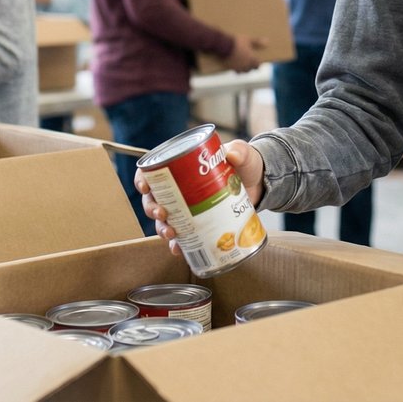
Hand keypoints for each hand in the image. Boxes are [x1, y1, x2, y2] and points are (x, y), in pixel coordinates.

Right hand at [137, 139, 264, 254]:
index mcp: (181, 168)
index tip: (145, 187)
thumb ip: (239, 151)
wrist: (260, 185)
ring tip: (172, 235)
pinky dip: (178, 245)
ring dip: (162, 229)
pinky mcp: (197, 224)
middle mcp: (178, 190)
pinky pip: (182, 237)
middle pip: (153, 199)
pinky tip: (179, 250)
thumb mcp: (243, 155)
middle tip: (162, 214)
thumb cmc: (246, 165)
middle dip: (151, 209)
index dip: (142, 179)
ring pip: (163, 221)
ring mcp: (186, 209)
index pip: (152, 172)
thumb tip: (231, 153)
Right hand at [223, 35, 265, 72]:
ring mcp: (237, 67)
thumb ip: (257, 41)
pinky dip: (236, 69)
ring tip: (243, 65)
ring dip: (243, 69)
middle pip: (250, 69)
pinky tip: (235, 65)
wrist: (223, 45)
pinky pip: (234, 71)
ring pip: (242, 72)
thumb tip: (267, 42)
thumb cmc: (237, 41)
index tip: (257, 61)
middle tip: (250, 63)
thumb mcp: (248, 39)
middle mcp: (245, 65)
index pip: (257, 65)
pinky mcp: (230, 68)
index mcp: (251, 59)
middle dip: (251, 67)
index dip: (258, 64)